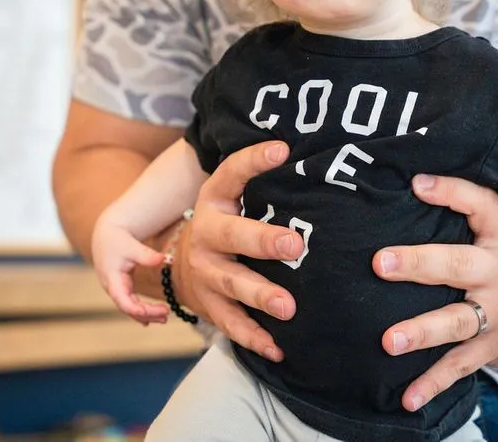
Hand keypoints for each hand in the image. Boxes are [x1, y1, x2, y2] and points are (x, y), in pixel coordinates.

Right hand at [91, 215, 169, 324]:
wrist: (106, 234)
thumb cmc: (117, 240)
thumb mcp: (131, 246)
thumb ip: (146, 255)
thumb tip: (165, 259)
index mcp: (112, 280)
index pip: (124, 302)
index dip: (139, 310)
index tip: (157, 311)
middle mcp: (113, 288)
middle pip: (129, 308)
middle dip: (147, 314)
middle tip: (166, 315)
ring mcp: (116, 288)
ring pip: (130, 307)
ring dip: (145, 314)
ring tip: (164, 318)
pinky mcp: (121, 286)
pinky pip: (130, 302)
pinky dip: (140, 309)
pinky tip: (150, 317)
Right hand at [174, 140, 304, 361]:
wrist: (183, 264)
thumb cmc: (229, 223)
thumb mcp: (235, 197)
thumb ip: (264, 182)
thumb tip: (315, 155)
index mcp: (215, 200)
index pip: (232, 173)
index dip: (254, 161)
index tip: (283, 149)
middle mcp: (206, 234)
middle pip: (232, 235)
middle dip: (262, 240)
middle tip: (294, 244)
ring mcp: (206, 272)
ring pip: (232, 284)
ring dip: (260, 295)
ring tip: (289, 307)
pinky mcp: (209, 306)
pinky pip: (231, 324)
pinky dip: (254, 338)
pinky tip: (278, 349)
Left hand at [373, 174, 497, 411]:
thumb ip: (463, 201)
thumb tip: (413, 178)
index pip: (481, 205)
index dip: (451, 193)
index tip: (416, 184)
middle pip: (457, 265)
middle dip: (419, 263)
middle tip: (380, 263)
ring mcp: (496, 314)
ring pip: (456, 322)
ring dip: (421, 331)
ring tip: (388, 341)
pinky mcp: (490, 347)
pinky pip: (459, 366)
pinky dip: (433, 383)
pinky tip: (406, 398)